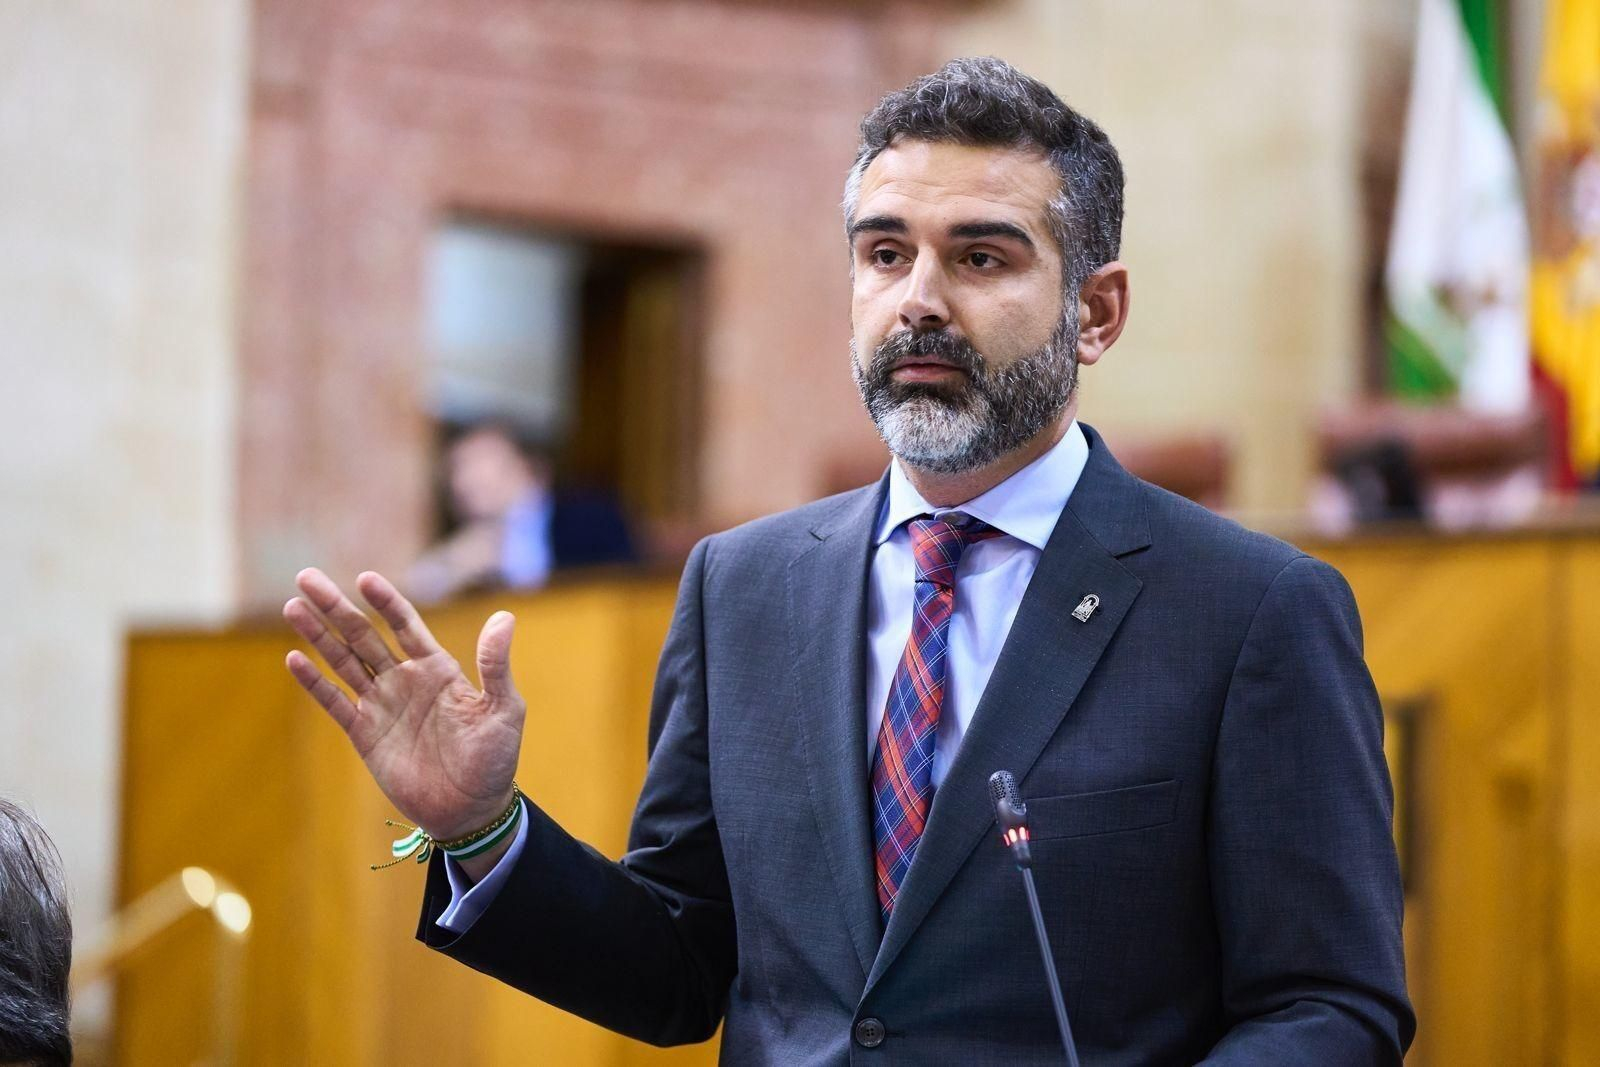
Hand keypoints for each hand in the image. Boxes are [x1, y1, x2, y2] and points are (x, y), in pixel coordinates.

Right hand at [282, 568, 523, 840]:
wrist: (471, 809)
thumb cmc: (495, 759)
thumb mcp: (504, 709)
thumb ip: (496, 664)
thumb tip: (504, 617)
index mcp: (437, 668)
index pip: (405, 624)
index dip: (385, 601)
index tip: (365, 578)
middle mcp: (404, 679)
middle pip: (363, 634)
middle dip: (336, 607)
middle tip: (306, 578)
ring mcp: (382, 705)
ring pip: (343, 661)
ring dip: (318, 635)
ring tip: (292, 606)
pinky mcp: (365, 734)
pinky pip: (336, 702)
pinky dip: (315, 682)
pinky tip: (294, 659)